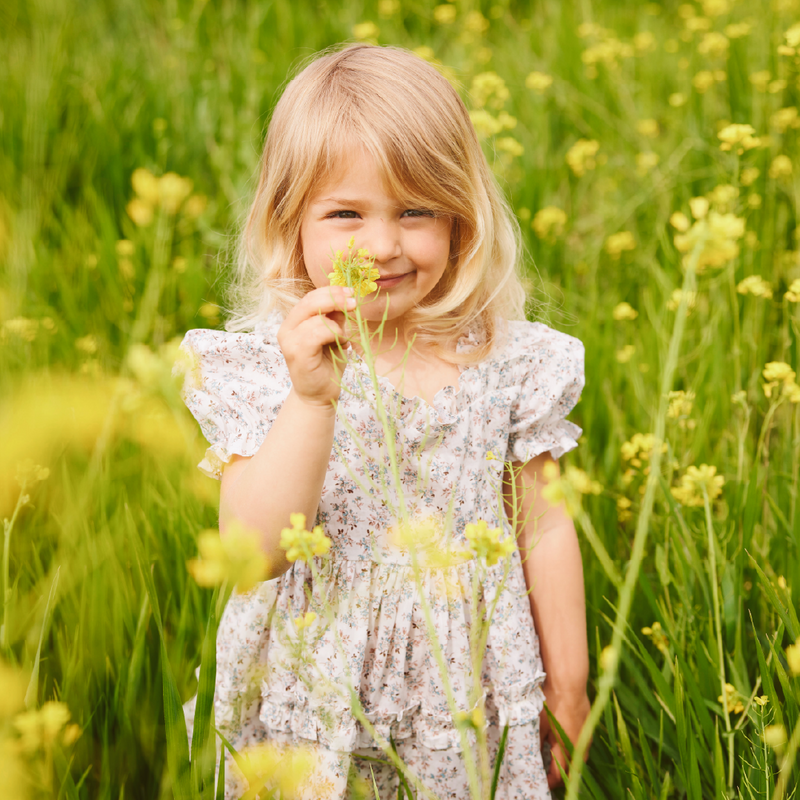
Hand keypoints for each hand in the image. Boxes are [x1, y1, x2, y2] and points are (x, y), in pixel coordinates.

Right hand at [277, 286, 355, 407]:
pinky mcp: (296, 353)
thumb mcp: (334, 335)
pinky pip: (317, 333)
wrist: (319, 395)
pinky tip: (340, 344)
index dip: (331, 291)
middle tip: (353, 303)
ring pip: (316, 318)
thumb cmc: (327, 365)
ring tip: (342, 339)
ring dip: (337, 325)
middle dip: (335, 299)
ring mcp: (289, 341)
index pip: (310, 297)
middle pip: (310, 302)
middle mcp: (286, 329)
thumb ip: (335, 317)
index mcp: (293, 321)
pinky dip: (334, 334)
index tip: (350, 293)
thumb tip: (346, 296)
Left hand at [539, 685, 590, 787]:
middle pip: (572, 770)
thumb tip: (531, 754)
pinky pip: (582, 744)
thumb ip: (536, 742)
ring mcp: (585, 736)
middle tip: (549, 774)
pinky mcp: (588, 725)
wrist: (569, 683)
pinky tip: (565, 742)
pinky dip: (574, 749)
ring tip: (556, 760)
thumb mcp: (538, 723)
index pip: (559, 775)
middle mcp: (579, 746)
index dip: (550, 781)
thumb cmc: (551, 702)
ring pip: (579, 758)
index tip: (543, 782)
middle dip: (561, 775)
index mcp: (565, 748)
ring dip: (569, 762)